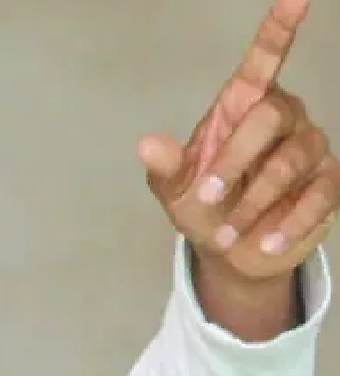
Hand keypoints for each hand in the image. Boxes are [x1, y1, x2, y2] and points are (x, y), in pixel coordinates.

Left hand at [138, 0, 337, 284]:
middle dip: (235, 160)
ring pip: (291, 161)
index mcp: (241, 108)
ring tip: (227, 231)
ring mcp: (310, 150)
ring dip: (254, 201)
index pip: (264, 60)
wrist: (230, 250)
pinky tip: (265, 240)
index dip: (278, 30)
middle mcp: (282, 119)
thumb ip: (165, 167)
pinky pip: (318, 196)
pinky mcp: (327, 184)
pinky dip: (288, 222)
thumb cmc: (203, 206)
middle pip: (271, 117)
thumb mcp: (174, 190)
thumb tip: (148, 145)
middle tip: (207, 197)